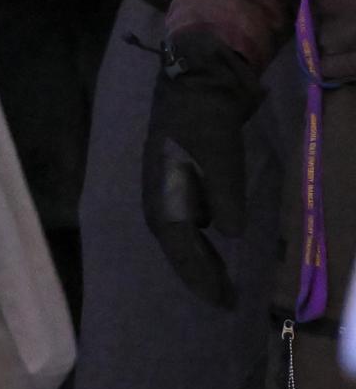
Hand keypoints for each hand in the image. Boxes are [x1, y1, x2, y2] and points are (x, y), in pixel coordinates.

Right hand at [142, 28, 262, 305]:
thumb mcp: (220, 161)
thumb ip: (225, 200)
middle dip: (198, 274)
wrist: (192, 87)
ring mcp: (163, 191)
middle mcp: (157, 201)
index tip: (222, 300)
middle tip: (223, 299)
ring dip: (198, 260)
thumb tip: (230, 234)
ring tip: (219, 281)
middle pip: (177, 249)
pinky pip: (184, 223)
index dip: (202, 277)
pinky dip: (198, 240)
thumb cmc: (205, 125)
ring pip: (180, 237)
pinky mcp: (173, 182)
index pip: (183, 250)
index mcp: (163, 199)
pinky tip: (213, 242)